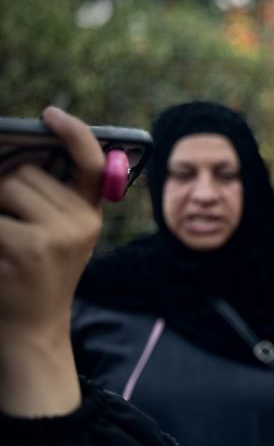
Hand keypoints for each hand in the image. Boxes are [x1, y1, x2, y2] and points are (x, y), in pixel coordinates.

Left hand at [0, 107, 103, 417]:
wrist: (31, 331)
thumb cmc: (34, 279)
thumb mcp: (57, 238)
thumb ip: (48, 201)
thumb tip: (12, 160)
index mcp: (89, 217)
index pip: (92, 164)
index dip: (75, 134)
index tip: (50, 114)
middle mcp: (81, 223)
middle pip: (27, 173)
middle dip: (3, 186)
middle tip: (5, 220)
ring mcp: (57, 234)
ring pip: (6, 186)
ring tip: (3, 239)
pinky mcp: (28, 246)